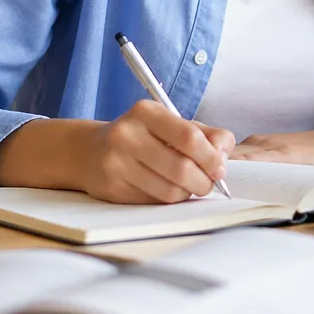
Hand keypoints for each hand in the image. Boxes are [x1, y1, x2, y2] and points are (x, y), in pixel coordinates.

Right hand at [78, 101, 235, 203]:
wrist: (90, 151)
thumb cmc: (142, 136)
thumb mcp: (170, 123)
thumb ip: (204, 134)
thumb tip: (224, 154)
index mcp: (146, 112)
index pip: (188, 137)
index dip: (211, 157)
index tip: (220, 168)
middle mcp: (127, 135)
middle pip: (181, 168)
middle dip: (203, 181)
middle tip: (208, 184)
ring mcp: (116, 163)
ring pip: (169, 190)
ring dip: (187, 193)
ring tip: (188, 186)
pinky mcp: (112, 188)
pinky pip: (154, 202)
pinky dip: (168, 200)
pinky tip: (166, 189)